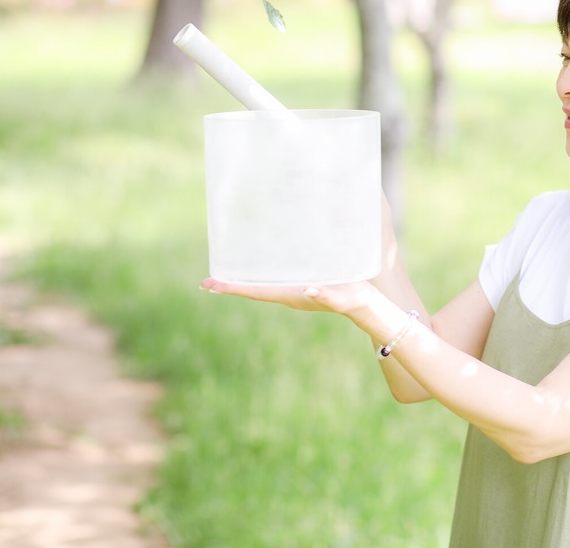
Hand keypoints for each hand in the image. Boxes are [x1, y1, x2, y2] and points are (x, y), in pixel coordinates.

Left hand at [201, 277, 372, 316]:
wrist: (364, 304)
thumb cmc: (353, 300)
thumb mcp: (340, 297)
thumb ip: (325, 295)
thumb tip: (308, 290)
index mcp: (291, 296)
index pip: (256, 292)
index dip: (233, 289)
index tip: (211, 285)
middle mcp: (287, 294)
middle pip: (253, 290)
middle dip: (230, 285)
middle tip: (205, 281)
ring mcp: (293, 290)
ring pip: (262, 284)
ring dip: (243, 279)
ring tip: (224, 271)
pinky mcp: (302, 283)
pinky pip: (274, 278)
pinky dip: (259, 273)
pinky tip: (256, 264)